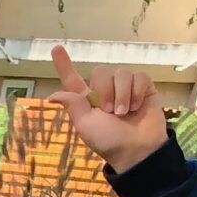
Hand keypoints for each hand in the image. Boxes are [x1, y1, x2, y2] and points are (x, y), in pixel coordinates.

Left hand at [50, 45, 168, 173]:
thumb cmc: (108, 140)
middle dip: (105, 92)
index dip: (64, 64)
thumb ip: (73, 105)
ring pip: (121, 73)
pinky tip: (137, 106)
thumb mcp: (85, 125)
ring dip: (122, 94)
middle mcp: (105, 90)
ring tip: (124, 113)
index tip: (56, 48)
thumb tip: (52, 96)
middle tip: (110, 113)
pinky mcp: (144, 86)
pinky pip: (139, 76)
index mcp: (87, 100)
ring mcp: (125, 87)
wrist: (136, 148)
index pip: (73, 78)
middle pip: (101, 72)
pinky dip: (137, 92)